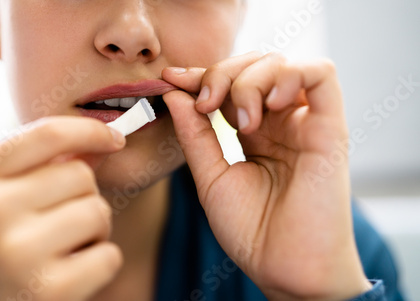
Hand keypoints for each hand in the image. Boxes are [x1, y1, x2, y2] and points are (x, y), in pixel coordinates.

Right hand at [0, 117, 124, 300]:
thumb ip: (41, 165)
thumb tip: (104, 139)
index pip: (47, 134)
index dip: (91, 130)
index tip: (115, 138)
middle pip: (80, 174)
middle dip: (83, 196)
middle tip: (58, 224)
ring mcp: (16, 253)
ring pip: (98, 211)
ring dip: (94, 230)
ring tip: (62, 249)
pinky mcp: (49, 290)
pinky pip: (109, 255)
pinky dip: (100, 263)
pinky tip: (70, 275)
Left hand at [162, 52, 371, 299]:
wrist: (284, 269)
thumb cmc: (250, 231)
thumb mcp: (210, 176)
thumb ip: (195, 133)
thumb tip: (175, 92)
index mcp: (256, 132)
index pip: (231, 84)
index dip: (201, 74)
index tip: (172, 78)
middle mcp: (282, 123)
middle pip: (255, 65)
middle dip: (223, 73)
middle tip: (205, 102)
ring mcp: (306, 123)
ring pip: (283, 64)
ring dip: (250, 80)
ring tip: (239, 120)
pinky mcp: (331, 129)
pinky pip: (321, 75)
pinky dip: (289, 76)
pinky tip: (267, 106)